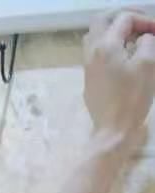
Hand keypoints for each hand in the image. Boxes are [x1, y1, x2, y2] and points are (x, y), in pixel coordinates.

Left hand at [84, 11, 154, 144]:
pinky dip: (108, 49)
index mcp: (106, 45)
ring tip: (131, 41)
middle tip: (141, 26)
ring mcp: (88, 68)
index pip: (124, 19)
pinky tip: (122, 59)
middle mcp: (92, 53)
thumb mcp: (147, 65)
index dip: (144, 20)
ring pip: (95, 38)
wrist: (113, 132)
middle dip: (123, 19)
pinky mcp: (89, 82)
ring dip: (113, 33)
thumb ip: (147, 43)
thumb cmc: (132, 99)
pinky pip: (95, 55)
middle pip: (102, 21)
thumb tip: (144, 38)